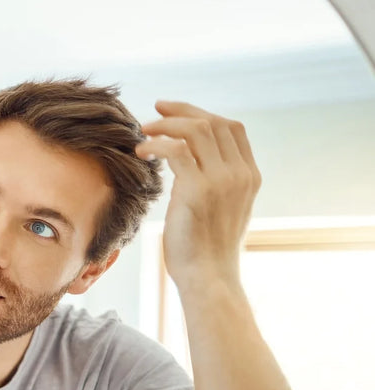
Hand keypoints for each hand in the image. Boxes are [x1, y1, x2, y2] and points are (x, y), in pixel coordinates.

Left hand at [136, 102, 261, 291]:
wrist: (209, 278)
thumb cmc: (207, 251)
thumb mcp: (221, 211)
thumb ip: (216, 184)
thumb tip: (193, 167)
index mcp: (249, 176)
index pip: (232, 128)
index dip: (202, 113)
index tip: (175, 112)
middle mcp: (240, 174)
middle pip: (213, 122)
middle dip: (181, 111)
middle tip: (154, 111)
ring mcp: (222, 181)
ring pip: (196, 130)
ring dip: (166, 125)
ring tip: (143, 132)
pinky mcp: (198, 191)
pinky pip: (177, 151)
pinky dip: (157, 145)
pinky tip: (141, 153)